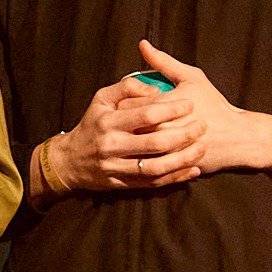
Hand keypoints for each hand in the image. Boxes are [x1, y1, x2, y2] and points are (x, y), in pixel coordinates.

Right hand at [47, 53, 205, 191]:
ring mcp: (117, 167)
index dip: (172, 108)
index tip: (190, 103)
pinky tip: (193, 170)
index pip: (146, 114)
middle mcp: (112, 146)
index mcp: (108, 122)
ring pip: (157, 166)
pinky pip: (154, 183)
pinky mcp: (123, 184)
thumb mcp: (101, 99)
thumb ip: (127, 87)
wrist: (69, 160)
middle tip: (202, 126)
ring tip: (201, 148)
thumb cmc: (92, 125)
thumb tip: (155, 89)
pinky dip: (176, 177)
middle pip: (156, 142)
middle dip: (184, 134)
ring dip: (184, 158)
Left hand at [136, 41, 271, 176]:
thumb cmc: (214, 105)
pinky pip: (144, 163)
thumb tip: (143, 45)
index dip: (124, 104)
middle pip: (125, 127)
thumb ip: (164, 62)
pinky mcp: (170, 168)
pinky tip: (145, 150)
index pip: (125, 105)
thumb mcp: (191, 78)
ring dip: (130, 142)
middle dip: (124, 124)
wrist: (238, 138)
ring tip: (137, 135)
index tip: (130, 104)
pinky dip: (141, 157)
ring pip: (132, 147)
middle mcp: (160, 130)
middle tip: (130, 120)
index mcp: (162, 106)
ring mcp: (164, 152)